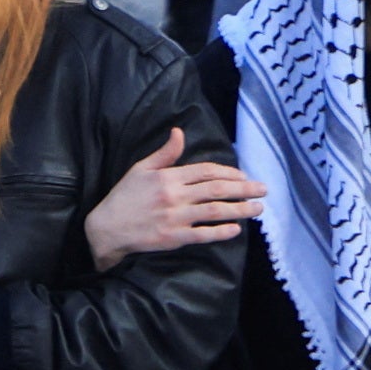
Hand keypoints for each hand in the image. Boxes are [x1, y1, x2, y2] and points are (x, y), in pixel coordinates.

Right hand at [82, 127, 266, 268]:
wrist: (107, 227)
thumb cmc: (124, 196)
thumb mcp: (140, 169)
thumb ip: (164, 153)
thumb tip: (179, 132)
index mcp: (167, 176)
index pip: (205, 171)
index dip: (228, 173)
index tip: (243, 176)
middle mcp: (174, 195)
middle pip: (216, 189)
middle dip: (243, 189)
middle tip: (263, 190)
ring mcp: (175, 217)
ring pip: (215, 211)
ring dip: (240, 209)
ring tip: (258, 208)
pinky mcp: (174, 237)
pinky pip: (203, 234)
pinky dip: (221, 232)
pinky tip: (236, 229)